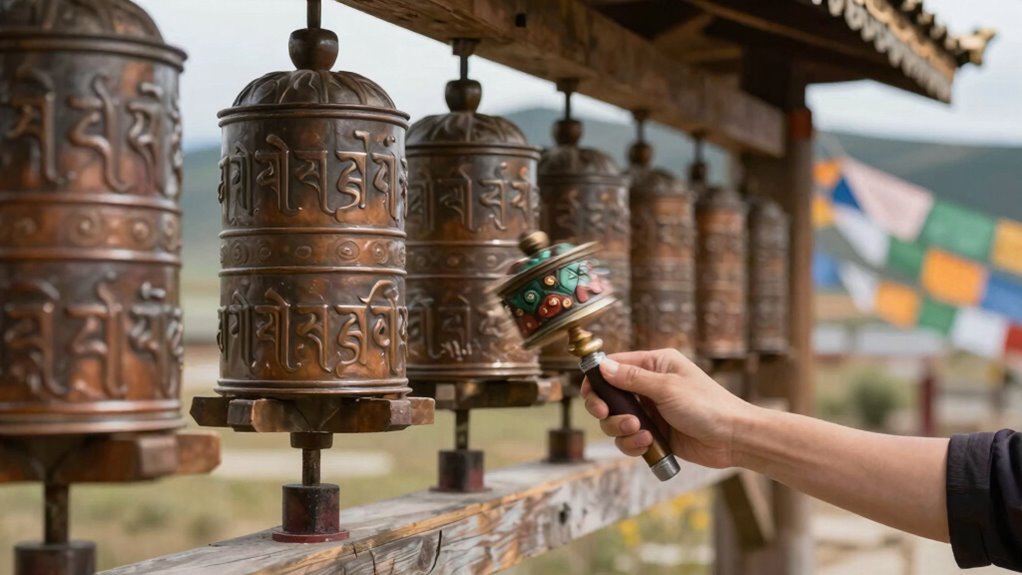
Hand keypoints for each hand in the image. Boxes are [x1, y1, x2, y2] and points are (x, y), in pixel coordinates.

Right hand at [581, 349, 754, 468]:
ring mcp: (650, 410)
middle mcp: (648, 385)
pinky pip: (628, 439)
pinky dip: (632, 444)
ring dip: (621, 429)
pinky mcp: (653, 433)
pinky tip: (648, 443)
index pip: (613, 366)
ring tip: (642, 433)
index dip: (597, 380)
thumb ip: (632, 379)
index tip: (592, 396)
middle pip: (608, 396)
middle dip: (606, 409)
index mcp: (654, 364)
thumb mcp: (667, 388)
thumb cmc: (707, 406)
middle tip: (607, 415)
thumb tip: (602, 366)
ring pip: (615, 420)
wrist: (733, 438)